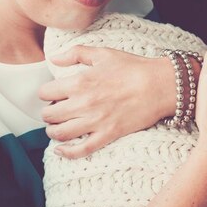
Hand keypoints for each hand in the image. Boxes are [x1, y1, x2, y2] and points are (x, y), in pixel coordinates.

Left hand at [38, 45, 174, 158]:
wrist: (160, 85)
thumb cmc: (133, 67)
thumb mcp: (103, 53)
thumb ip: (76, 53)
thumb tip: (53, 58)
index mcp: (79, 82)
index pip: (46, 93)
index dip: (46, 93)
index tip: (53, 93)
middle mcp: (83, 104)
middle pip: (49, 115)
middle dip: (48, 113)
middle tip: (54, 110)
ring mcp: (95, 122)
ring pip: (59, 133)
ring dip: (53, 131)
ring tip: (56, 127)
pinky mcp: (107, 135)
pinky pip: (80, 150)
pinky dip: (66, 152)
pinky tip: (60, 150)